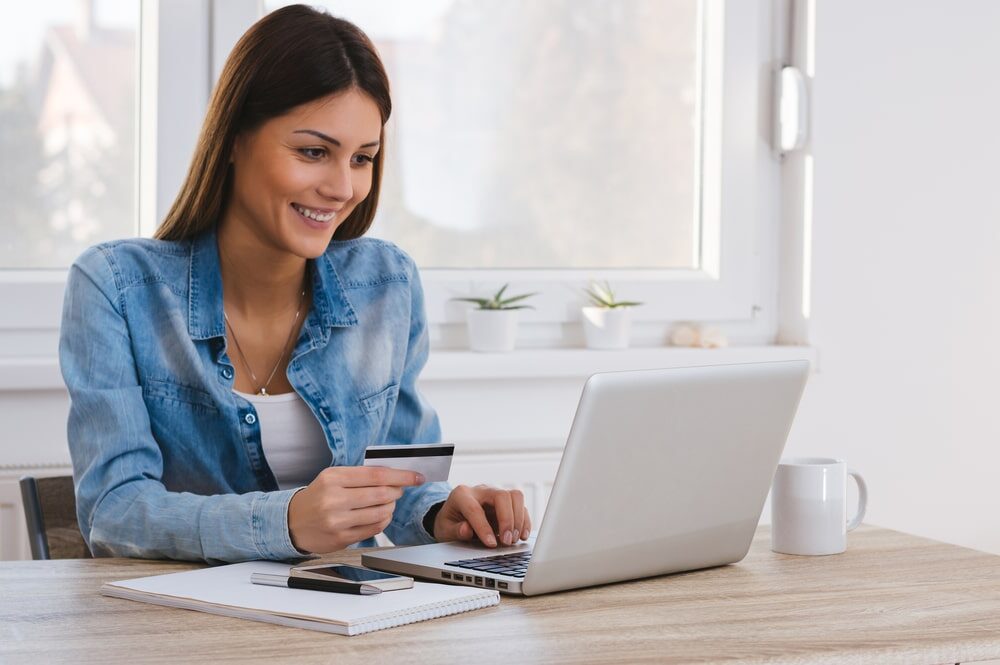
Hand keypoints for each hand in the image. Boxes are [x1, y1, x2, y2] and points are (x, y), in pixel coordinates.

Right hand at [288, 466, 423, 553]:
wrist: (291, 522)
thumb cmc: (317, 497)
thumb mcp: (332, 477)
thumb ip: (360, 475)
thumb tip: (393, 475)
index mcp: (333, 478)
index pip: (377, 475)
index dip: (401, 476)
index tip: (416, 476)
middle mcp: (334, 499)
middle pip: (381, 494)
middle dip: (397, 491)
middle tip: (400, 490)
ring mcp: (338, 521)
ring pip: (380, 513)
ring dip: (391, 507)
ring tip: (387, 503)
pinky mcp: (341, 538)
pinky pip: (374, 529)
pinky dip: (383, 521)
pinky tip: (379, 516)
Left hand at [432, 485, 531, 547]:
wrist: (454, 517)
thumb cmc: (450, 522)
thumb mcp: (445, 529)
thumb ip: (455, 530)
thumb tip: (466, 529)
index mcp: (461, 495)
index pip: (475, 508)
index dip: (483, 527)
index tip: (491, 544)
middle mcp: (481, 490)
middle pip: (501, 496)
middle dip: (507, 520)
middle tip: (506, 541)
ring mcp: (495, 494)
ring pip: (515, 496)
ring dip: (518, 519)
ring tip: (514, 539)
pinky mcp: (507, 502)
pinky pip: (521, 506)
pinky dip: (524, 521)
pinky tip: (522, 535)